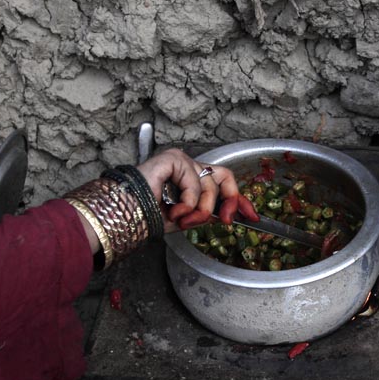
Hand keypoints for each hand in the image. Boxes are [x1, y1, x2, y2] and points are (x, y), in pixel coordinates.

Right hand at [137, 149, 257, 231]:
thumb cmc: (147, 216)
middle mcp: (188, 167)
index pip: (223, 184)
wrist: (126, 214)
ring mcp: (181, 161)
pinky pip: (194, 181)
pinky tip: (175, 210)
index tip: (252, 216)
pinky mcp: (173, 159)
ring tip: (184, 221)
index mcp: (191, 179)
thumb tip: (226, 215)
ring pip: (210, 185)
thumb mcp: (186, 219)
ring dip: (200, 210)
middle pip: (224, 176)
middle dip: (231, 200)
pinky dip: (188, 201)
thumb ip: (206, 214)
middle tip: (226, 220)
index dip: (239, 199)